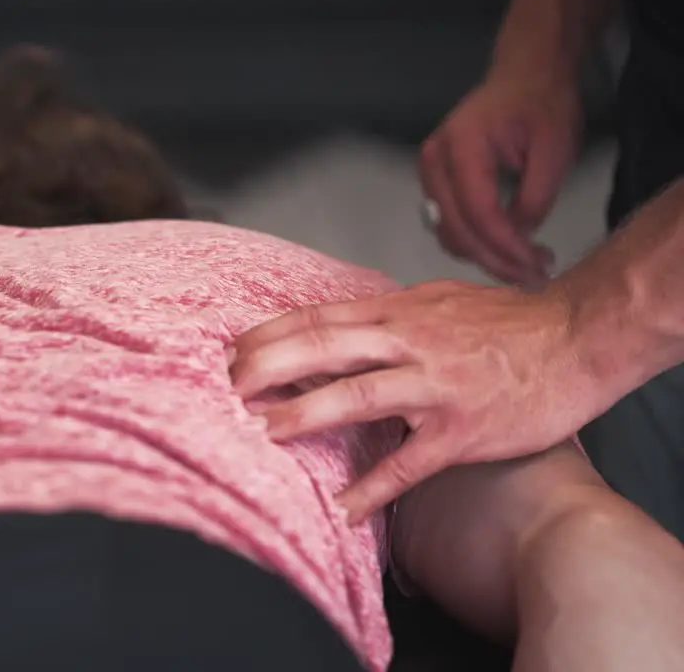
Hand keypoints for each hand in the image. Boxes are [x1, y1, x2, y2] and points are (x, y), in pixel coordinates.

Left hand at [228, 280, 604, 523]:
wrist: (578, 339)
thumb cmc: (510, 322)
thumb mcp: (439, 300)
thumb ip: (388, 314)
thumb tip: (342, 323)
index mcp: (400, 312)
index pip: (320, 318)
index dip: (271, 334)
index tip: (232, 350)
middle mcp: (410, 343)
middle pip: (324, 347)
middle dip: (269, 366)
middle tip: (228, 386)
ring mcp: (435, 386)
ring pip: (358, 394)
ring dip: (306, 413)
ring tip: (264, 430)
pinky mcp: (462, 430)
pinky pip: (410, 462)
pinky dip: (374, 486)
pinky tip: (345, 507)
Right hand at [419, 73, 582, 284]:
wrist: (524, 77)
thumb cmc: (542, 106)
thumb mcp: (554, 149)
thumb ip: (535, 197)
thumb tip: (520, 239)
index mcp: (462, 146)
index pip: (479, 212)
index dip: (507, 246)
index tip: (538, 267)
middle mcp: (434, 162)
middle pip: (457, 229)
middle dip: (496, 259)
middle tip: (536, 276)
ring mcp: (428, 173)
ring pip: (449, 232)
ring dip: (485, 256)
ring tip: (526, 264)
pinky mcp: (435, 182)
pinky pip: (449, 224)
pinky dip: (475, 243)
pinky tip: (506, 248)